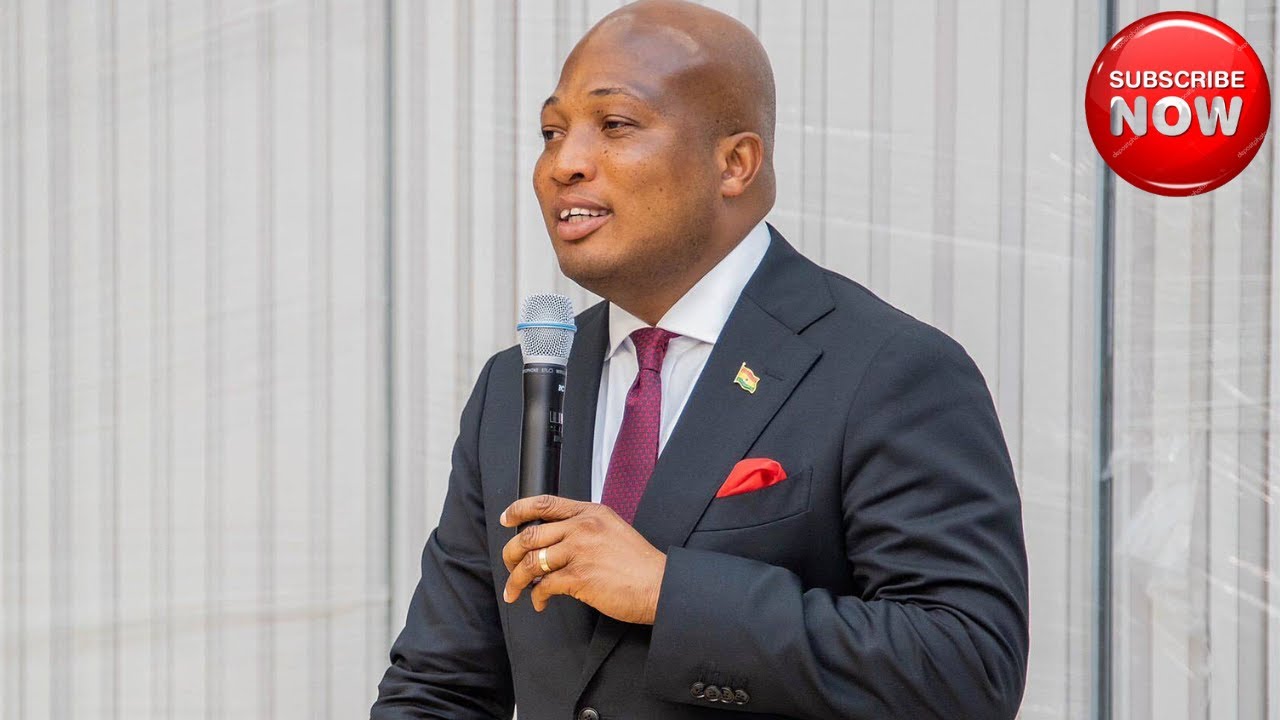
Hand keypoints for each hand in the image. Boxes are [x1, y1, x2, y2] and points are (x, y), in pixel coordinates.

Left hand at [499, 495, 666, 624]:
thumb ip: (585, 528)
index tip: (506, 518)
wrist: (660, 585)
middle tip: (509, 566)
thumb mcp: (612, 529)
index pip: (545, 503)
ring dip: (517, 580)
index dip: (519, 509)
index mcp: (591, 512)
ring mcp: (580, 551)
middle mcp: (583, 527)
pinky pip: (544, 585)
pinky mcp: (580, 576)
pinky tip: (540, 602)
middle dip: (511, 554)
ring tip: (515, 591)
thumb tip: (555, 541)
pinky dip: (537, 597)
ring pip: (532, 561)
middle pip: (530, 534)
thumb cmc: (638, 564)